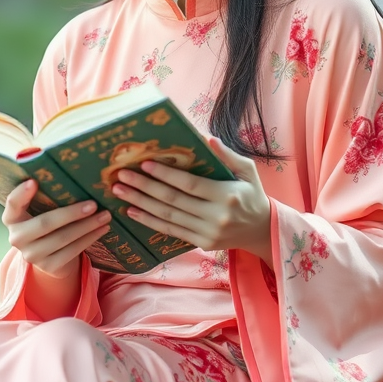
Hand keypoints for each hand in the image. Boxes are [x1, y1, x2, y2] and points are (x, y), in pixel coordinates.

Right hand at [2, 179, 111, 279]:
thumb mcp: (41, 209)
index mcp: (12, 218)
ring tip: (105, 215)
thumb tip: (71, 172)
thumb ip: (46, 195)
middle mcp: (17, 238)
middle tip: (94, 204)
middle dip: (71, 213)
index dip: (21, 194)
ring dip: (87, 226)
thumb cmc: (48, 221)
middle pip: (44, 223)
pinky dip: (89, 238)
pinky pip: (72, 251)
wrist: (50, 255)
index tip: (34, 181)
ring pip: (63, 238)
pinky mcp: (48, 267)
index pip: (12, 204)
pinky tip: (102, 229)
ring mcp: (32, 255)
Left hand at [111, 137, 272, 264]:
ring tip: (120, 192)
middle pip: (173, 201)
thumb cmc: (252, 194)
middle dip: (145, 187)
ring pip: (168, 217)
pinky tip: (132, 211)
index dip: (166, 175)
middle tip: (121, 176)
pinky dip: (150, 221)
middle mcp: (216, 217)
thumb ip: (227, 155)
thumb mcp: (248, 170)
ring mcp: (207, 233)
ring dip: (141, 204)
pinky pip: (171, 231)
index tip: (145, 164)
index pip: (190, 184)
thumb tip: (205, 137)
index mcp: (227, 195)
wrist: (262, 230)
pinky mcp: (201, 244)